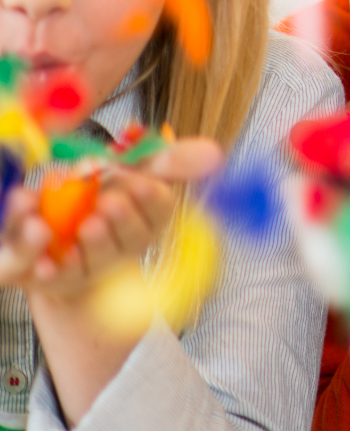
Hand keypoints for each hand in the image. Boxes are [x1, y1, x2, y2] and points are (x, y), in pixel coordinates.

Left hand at [0, 139, 221, 297]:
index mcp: (147, 218)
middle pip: (135, 237)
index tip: (137, 180)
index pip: (161, 207)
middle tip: (110, 201)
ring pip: (103, 258)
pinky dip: (57, 268)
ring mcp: (97, 266)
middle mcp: (127, 245)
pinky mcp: (63, 280)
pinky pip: (62, 277)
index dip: (150, 196)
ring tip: (88, 225)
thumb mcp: (131, 173)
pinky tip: (54, 257)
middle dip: (125, 218)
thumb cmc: (100, 200)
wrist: (59, 242)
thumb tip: (214, 151)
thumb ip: (166, 160)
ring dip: (97, 241)